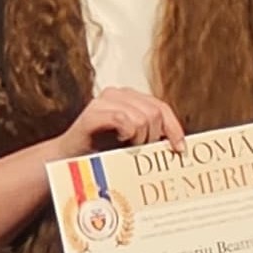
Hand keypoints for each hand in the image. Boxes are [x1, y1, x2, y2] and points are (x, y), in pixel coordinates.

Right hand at [56, 86, 187, 156]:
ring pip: (142, 118)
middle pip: (155, 113)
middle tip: (139, 149)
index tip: (180, 149)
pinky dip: (127, 134)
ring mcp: (104, 100)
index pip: (161, 107)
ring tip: (126, 146)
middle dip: (152, 136)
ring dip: (139, 139)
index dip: (174, 128)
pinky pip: (124, 120)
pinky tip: (120, 140)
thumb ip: (153, 135)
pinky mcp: (93, 112)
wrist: (71, 158)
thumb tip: (180, 145)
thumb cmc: (104, 150)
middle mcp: (118, 94)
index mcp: (130, 97)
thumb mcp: (135, 141)